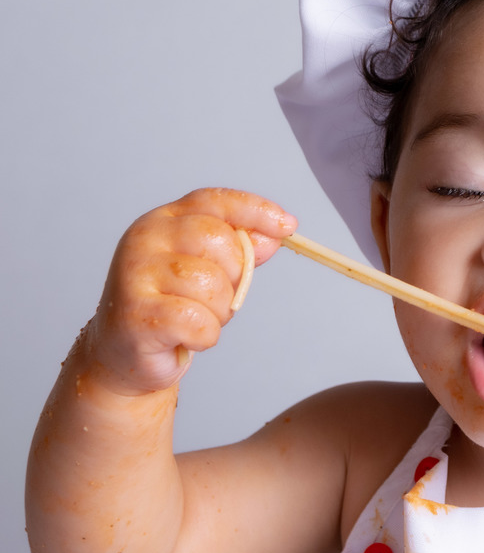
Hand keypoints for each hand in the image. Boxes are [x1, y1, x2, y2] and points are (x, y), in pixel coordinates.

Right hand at [85, 188, 296, 395]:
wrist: (126, 352)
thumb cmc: (173, 305)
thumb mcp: (212, 270)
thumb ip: (240, 250)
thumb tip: (273, 237)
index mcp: (165, 220)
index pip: (215, 200)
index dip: (255, 210)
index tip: (288, 226)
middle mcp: (145, 238)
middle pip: (218, 239)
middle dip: (234, 274)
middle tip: (218, 297)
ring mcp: (135, 273)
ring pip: (211, 284)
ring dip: (219, 312)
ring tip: (197, 318)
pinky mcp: (135, 312)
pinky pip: (198, 321)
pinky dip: (204, 335)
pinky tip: (186, 338)